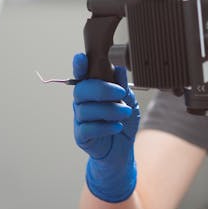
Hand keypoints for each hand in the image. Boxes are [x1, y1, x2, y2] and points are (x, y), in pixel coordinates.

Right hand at [72, 53, 139, 202]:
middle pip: (81, 89)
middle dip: (102, 89)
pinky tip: (117, 127)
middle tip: (121, 94)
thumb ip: (122, 86)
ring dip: (109, 110)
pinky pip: (88, 128)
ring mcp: (80, 119)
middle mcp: (82, 102)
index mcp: (92, 89)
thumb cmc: (122, 120)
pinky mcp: (81, 136)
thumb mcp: (128, 100)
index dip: (79, 66)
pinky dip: (105, 126)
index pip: (81, 74)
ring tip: (125, 113)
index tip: (82, 58)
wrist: (122, 150)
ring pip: (86, 109)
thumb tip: (119, 69)